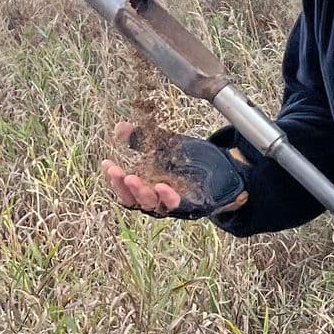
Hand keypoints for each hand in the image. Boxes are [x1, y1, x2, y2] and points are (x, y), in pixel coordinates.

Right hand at [98, 123, 248, 219]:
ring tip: (133, 179)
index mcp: (148, 187)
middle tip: (118, 173)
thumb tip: (119, 127)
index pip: (126, 189)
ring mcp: (175, 206)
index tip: (107, 164)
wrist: (225, 170)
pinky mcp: (194, 206)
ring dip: (143, 194)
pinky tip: (163, 187)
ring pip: (154, 206)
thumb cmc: (192, 162)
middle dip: (125, 188)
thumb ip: (142, 139)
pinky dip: (170, 198)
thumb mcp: (165, 146)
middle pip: (136, 201)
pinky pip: (179, 206)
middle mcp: (159, 200)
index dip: (114, 179)